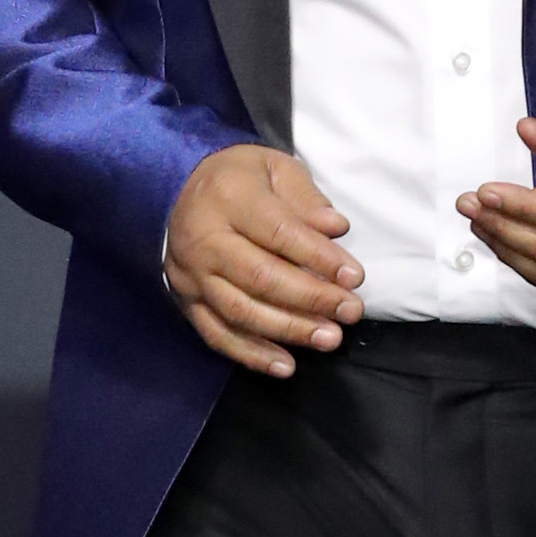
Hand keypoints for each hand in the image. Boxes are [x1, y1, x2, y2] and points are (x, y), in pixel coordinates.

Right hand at [165, 146, 363, 375]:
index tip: (355, 277)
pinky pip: (217, 335)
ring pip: (241, 311)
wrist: (180, 190)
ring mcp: (191, 274)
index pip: (280, 234)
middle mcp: (204, 238)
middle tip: (350, 312)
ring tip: (329, 339)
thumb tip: (336, 229)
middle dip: (312, 299)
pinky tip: (286, 366)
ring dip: (289, 330)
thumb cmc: (240, 179)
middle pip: (261, 277)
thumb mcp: (275, 169)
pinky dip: (252, 355)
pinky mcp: (186, 301)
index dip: (320, 258)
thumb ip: (307, 199)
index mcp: (229, 197)